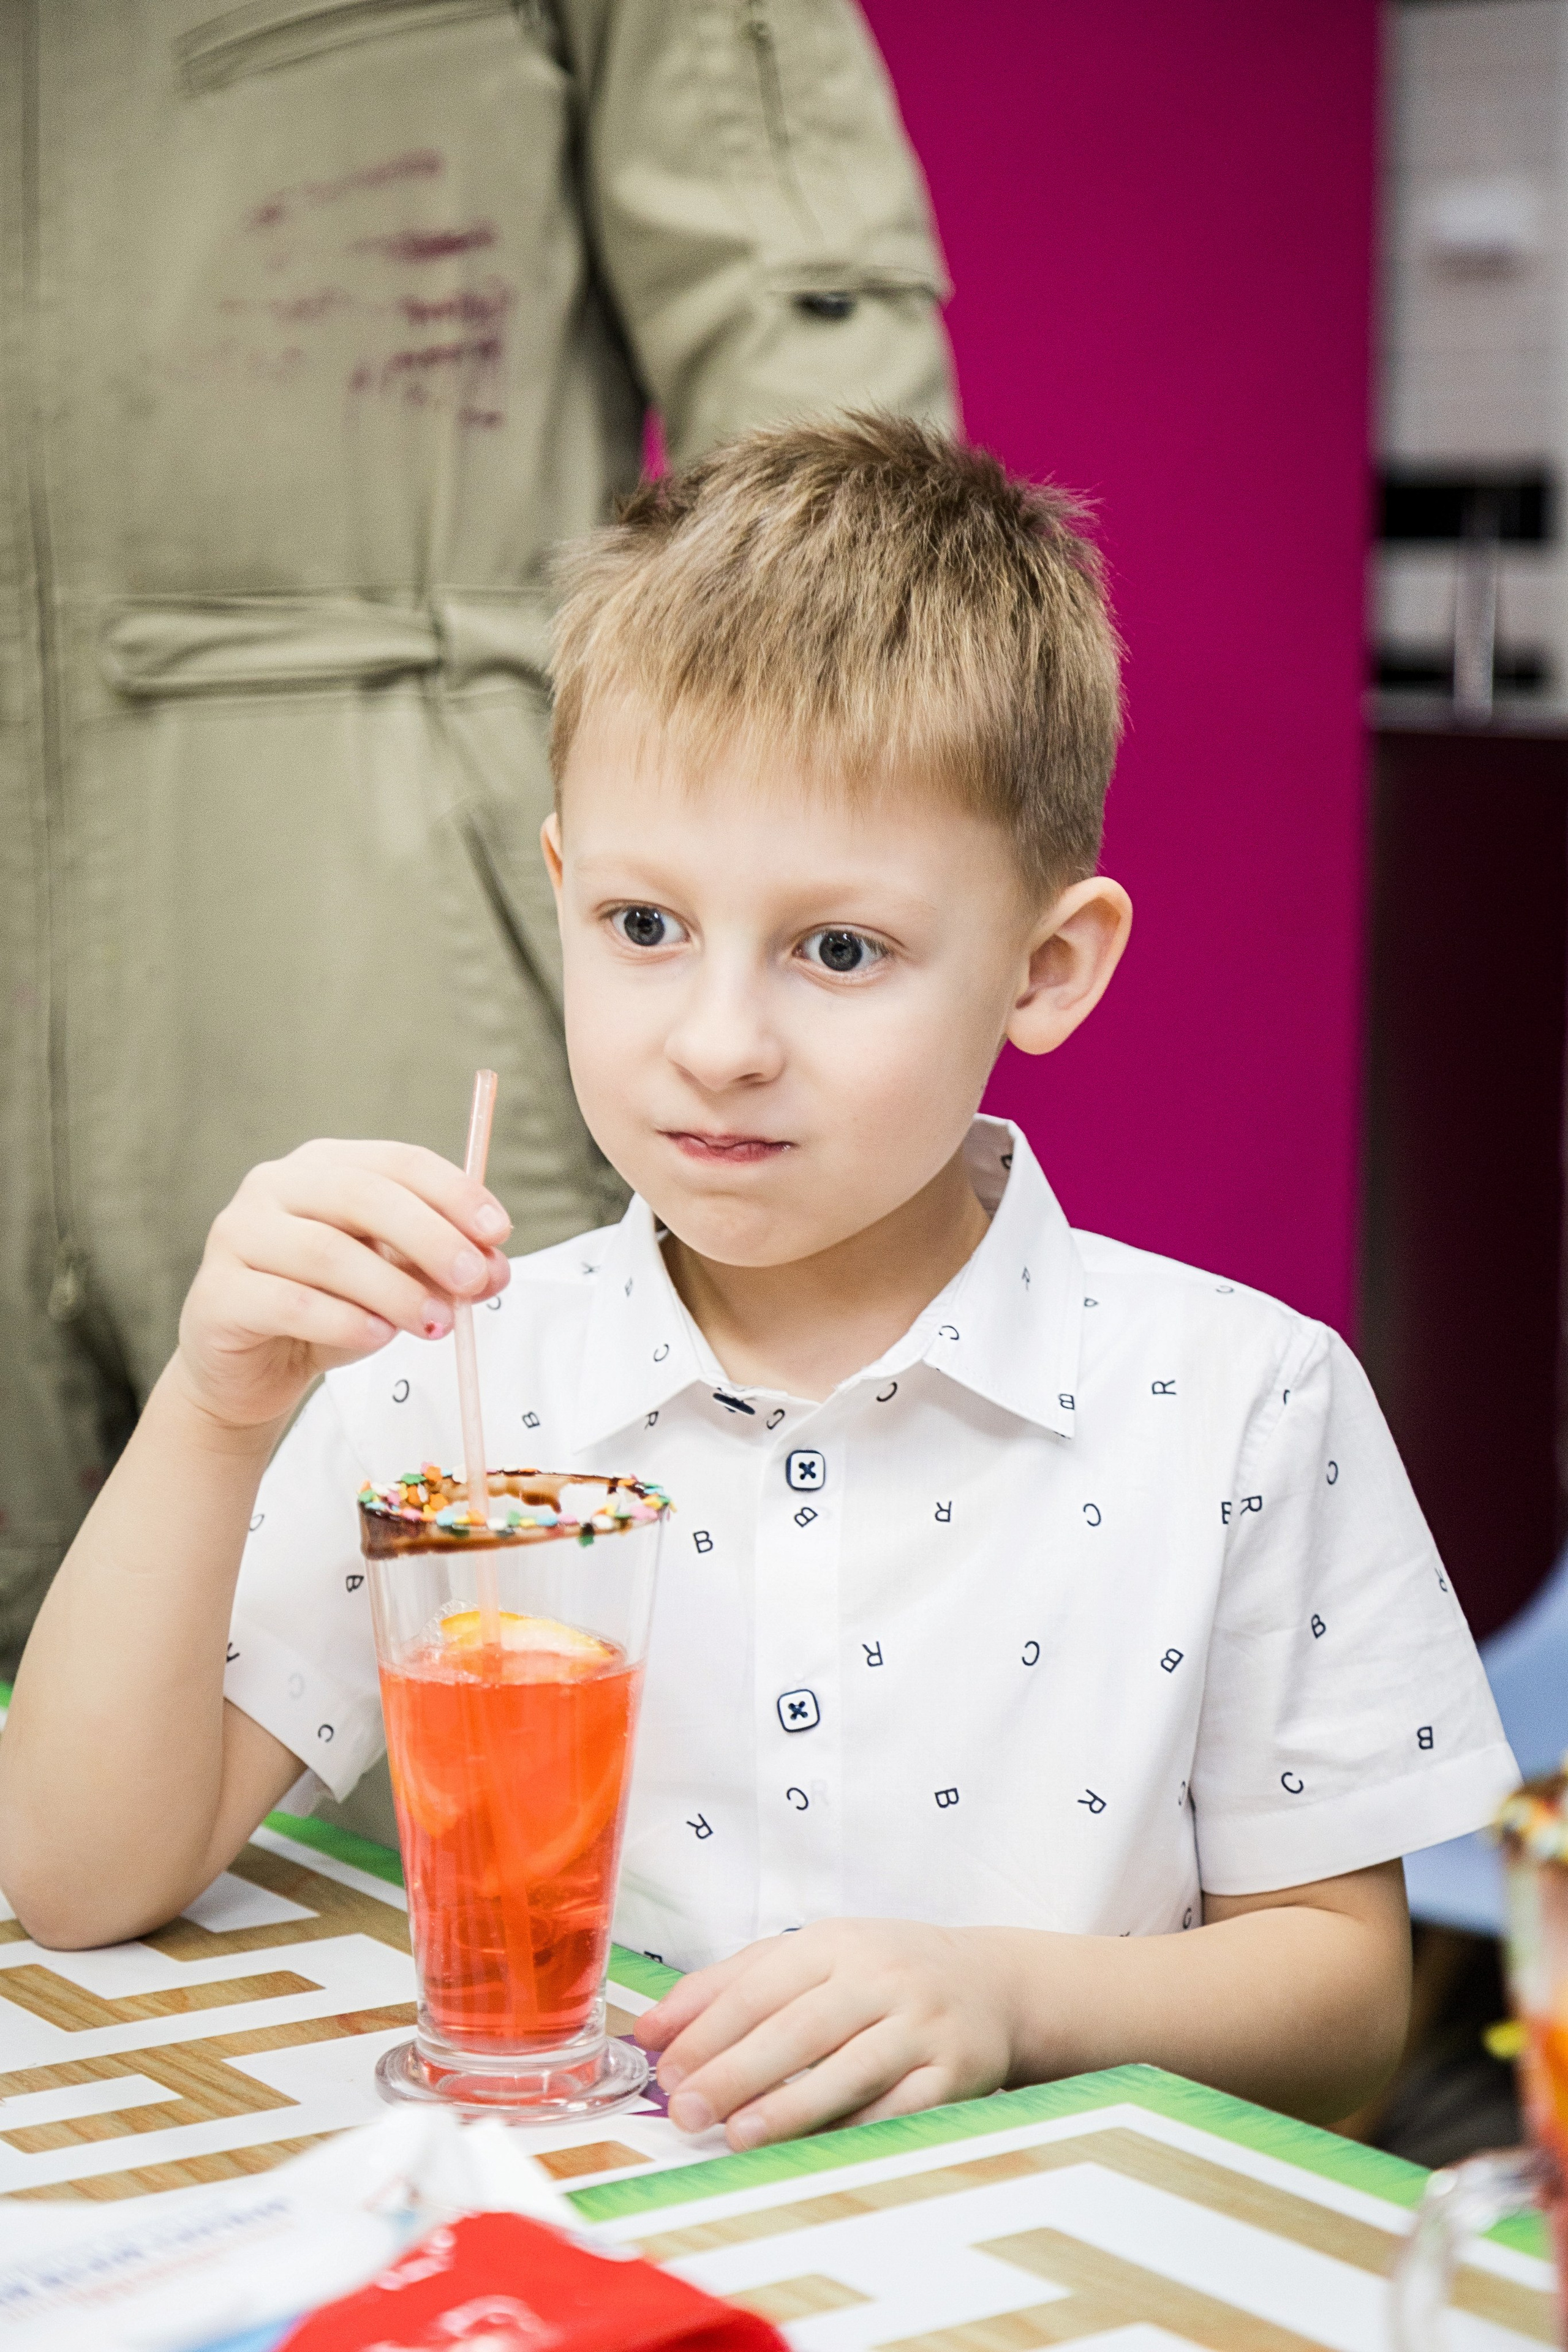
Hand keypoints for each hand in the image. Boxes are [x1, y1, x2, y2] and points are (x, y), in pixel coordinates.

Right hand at [174, 1139, 511, 1431]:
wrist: (249, 1373)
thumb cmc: (327, 1312)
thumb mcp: (393, 1285)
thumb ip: (438, 1269)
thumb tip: (496, 1269)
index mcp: (324, 1166)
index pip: (398, 1162)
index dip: (453, 1193)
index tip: (498, 1233)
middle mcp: (274, 1186)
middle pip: (362, 1196)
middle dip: (429, 1237)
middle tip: (472, 1280)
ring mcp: (237, 1235)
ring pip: (326, 1251)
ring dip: (393, 1288)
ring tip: (435, 1323)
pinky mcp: (216, 1293)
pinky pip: (288, 1302)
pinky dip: (343, 1320)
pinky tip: (377, 1337)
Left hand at [635, 1919, 1017, 2149]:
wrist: (992, 1985)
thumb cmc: (882, 1973)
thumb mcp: (811, 1957)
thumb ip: (727, 1986)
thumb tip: (650, 2032)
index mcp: (836, 1944)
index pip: (760, 1987)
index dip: (709, 2030)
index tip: (667, 2071)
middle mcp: (880, 1978)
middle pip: (799, 2028)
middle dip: (737, 2072)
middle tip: (687, 2111)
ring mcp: (920, 2025)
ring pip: (849, 2068)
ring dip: (790, 2107)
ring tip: (737, 2136)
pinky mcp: (955, 2073)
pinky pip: (899, 2109)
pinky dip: (854, 2132)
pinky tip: (813, 2152)